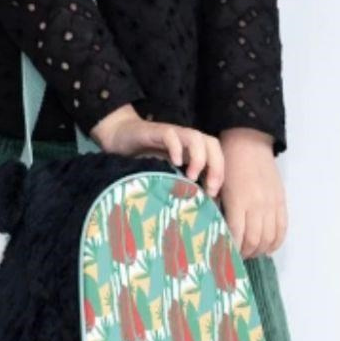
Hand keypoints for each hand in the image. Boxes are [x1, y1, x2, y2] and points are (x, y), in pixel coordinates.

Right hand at [89, 104, 224, 197]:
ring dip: (198, 157)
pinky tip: (174, 162)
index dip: (219, 173)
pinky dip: (176, 147)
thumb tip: (194, 209)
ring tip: (191, 176)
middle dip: (215, 166)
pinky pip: (171, 135)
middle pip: (212, 144)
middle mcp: (185, 139)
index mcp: (191, 149)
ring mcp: (172, 134)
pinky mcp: (156, 131)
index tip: (212, 194)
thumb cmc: (142, 158)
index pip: (216, 155)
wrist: (119, 137)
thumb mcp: (165, 173)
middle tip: (209, 187)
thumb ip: (178, 183)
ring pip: (196, 137)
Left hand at [217, 127, 286, 257]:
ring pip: (269, 238)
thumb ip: (218, 208)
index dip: (232, 249)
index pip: (237, 235)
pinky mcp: (281, 201)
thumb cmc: (226, 164)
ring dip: (260, 250)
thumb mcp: (217, 186)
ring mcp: (271, 204)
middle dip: (245, 253)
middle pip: (254, 241)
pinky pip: (282, 228)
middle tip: (237, 257)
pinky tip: (268, 248)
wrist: (248, 144)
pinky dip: (276, 241)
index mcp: (238, 202)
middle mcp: (257, 205)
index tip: (225, 254)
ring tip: (250, 253)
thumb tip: (214, 229)